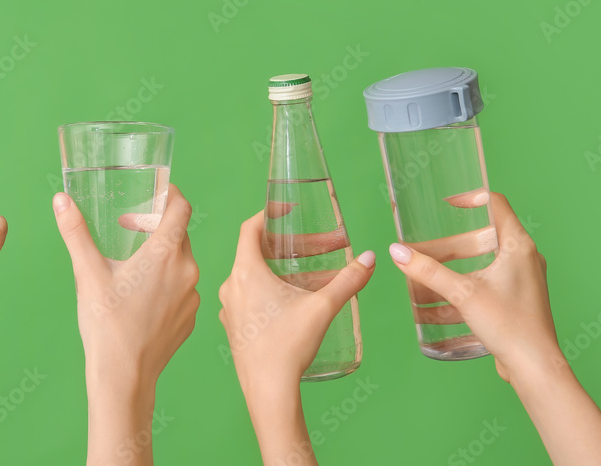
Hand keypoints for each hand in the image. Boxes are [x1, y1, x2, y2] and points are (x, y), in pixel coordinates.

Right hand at [53, 184, 197, 465]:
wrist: (124, 377)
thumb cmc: (106, 324)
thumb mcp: (87, 273)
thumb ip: (75, 232)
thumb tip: (61, 200)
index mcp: (166, 253)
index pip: (182, 207)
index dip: (168, 195)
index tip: (151, 195)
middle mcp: (187, 271)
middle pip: (180, 233)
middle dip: (156, 225)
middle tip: (129, 229)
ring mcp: (192, 296)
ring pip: (182, 262)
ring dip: (161, 255)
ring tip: (132, 265)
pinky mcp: (190, 317)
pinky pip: (183, 288)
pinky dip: (166, 282)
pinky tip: (141, 295)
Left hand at [218, 211, 373, 465]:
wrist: (268, 391)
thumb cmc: (288, 347)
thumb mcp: (322, 308)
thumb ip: (348, 281)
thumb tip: (370, 259)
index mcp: (245, 273)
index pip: (250, 228)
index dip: (269, 213)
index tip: (288, 210)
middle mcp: (231, 286)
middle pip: (258, 252)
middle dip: (290, 246)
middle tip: (318, 245)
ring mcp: (229, 307)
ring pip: (255, 276)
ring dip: (283, 269)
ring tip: (314, 272)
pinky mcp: (234, 325)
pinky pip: (251, 297)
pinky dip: (272, 290)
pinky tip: (295, 300)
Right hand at [388, 192, 600, 465]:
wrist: (534, 367)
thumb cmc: (509, 324)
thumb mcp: (463, 293)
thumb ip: (428, 271)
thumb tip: (398, 252)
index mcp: (517, 246)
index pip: (496, 205)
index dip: (470, 199)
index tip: (446, 204)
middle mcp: (523, 258)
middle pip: (479, 240)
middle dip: (446, 248)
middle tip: (421, 251)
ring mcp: (520, 281)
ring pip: (478, 266)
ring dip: (449, 273)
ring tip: (420, 281)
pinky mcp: (514, 301)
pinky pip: (482, 287)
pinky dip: (458, 292)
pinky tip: (431, 309)